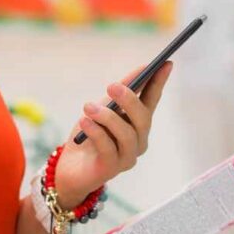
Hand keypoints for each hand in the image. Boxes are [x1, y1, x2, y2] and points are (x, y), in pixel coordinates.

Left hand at [55, 61, 173, 205]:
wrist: (68, 167)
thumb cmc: (88, 134)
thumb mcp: (101, 107)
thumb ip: (119, 92)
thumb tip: (141, 69)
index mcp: (137, 124)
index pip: (152, 100)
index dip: (159, 82)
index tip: (165, 63)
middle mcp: (137, 141)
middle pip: (143, 119)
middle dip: (129, 100)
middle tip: (112, 86)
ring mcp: (126, 157)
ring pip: (127, 135)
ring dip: (107, 117)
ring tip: (88, 107)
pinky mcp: (111, 169)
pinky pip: (108, 148)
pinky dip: (96, 132)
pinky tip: (85, 122)